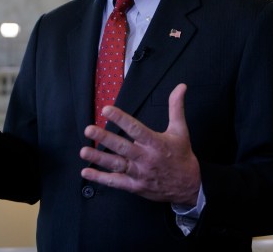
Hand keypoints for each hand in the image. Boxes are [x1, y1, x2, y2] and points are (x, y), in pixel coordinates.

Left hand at [79, 83, 200, 205]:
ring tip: (84, 151)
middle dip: (105, 138)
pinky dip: (101, 178)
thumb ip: (176, 107)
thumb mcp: (180, 130)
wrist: (189, 187)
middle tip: (89, 129)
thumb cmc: (182, 156)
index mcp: (156, 143)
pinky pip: (116, 182)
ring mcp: (140, 174)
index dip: (121, 119)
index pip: (136, 129)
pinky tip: (87, 172)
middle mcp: (146, 158)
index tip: (107, 110)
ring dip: (99, 158)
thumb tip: (181, 86)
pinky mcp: (135, 186)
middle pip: (123, 147)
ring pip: (117, 165)